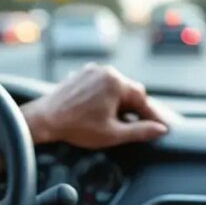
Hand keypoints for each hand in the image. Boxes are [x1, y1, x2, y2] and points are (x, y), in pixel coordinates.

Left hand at [21, 64, 169, 147]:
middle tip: (139, 125)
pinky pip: (99, 84)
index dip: (151, 115)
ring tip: (116, 120)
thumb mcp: (113, 134)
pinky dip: (104, 96)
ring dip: (119, 102)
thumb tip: (160, 129)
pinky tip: (100, 110)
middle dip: (134, 108)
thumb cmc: (77, 127)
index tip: (161, 126)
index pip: (142, 100)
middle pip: (129, 91)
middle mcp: (106, 71)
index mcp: (116, 83)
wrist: (44, 120)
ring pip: (114, 86)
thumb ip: (140, 131)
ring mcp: (91, 71)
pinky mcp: (80, 74)